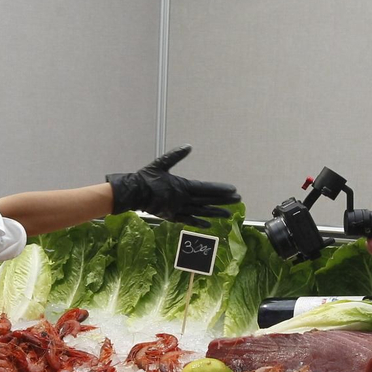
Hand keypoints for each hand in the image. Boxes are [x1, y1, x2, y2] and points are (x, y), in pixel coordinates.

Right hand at [107, 145, 240, 227]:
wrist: (132, 194)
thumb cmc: (145, 178)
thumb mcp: (161, 164)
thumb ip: (175, 155)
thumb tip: (188, 146)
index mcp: (181, 186)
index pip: (205, 188)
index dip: (220, 189)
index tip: (233, 190)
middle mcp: (182, 199)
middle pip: (207, 201)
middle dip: (223, 201)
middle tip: (238, 200)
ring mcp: (178, 209)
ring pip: (200, 212)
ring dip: (215, 213)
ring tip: (228, 214)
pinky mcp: (171, 216)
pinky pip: (188, 220)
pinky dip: (198, 222)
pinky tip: (208, 225)